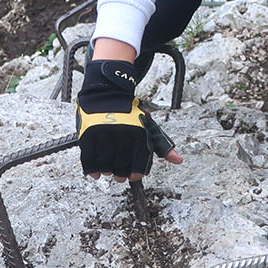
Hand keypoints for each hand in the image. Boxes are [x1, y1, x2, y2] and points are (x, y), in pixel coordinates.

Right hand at [76, 58, 181, 179]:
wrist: (109, 91)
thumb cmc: (130, 113)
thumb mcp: (150, 126)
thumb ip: (162, 145)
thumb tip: (178, 160)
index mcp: (140, 133)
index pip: (140, 162)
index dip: (137, 172)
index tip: (134, 176)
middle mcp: (122, 133)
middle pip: (121, 165)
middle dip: (121, 174)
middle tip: (119, 177)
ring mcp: (104, 133)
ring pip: (105, 163)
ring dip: (107, 171)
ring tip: (108, 171)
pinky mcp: (88, 133)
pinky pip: (89, 158)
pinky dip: (91, 169)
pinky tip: (95, 173)